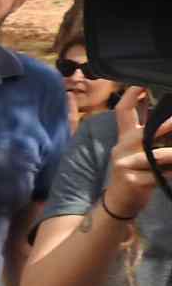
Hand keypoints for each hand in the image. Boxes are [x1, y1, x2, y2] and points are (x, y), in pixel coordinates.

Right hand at [101, 87, 169, 221]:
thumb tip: (168, 120)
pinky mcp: (131, 180)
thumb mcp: (138, 152)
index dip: (131, 96)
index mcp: (124, 138)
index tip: (142, 83)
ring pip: (155, 156)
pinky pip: (158, 175)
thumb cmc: (135, 173)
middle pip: (143, 133)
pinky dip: (170, 174)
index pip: (123, 112)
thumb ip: (148, 136)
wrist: (120, 201)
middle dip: (164, 127)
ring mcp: (124, 165)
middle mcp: (121, 148)